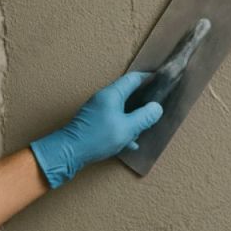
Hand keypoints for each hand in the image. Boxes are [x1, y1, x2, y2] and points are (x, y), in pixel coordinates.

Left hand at [30, 72, 164, 188]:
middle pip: (127, 94)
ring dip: (133, 117)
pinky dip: (123, 128)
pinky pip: (113, 121)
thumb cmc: (97, 138)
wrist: (68, 152)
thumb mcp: (127, 128)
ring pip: (121, 109)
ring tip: (145, 126)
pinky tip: (130, 143)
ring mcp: (97, 111)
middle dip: (142, 100)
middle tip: (156, 105)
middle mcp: (103, 99)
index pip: (133, 78)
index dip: (148, 78)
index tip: (161, 80)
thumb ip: (144, 117)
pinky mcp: (93, 124)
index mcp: (112, 94)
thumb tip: (156, 108)